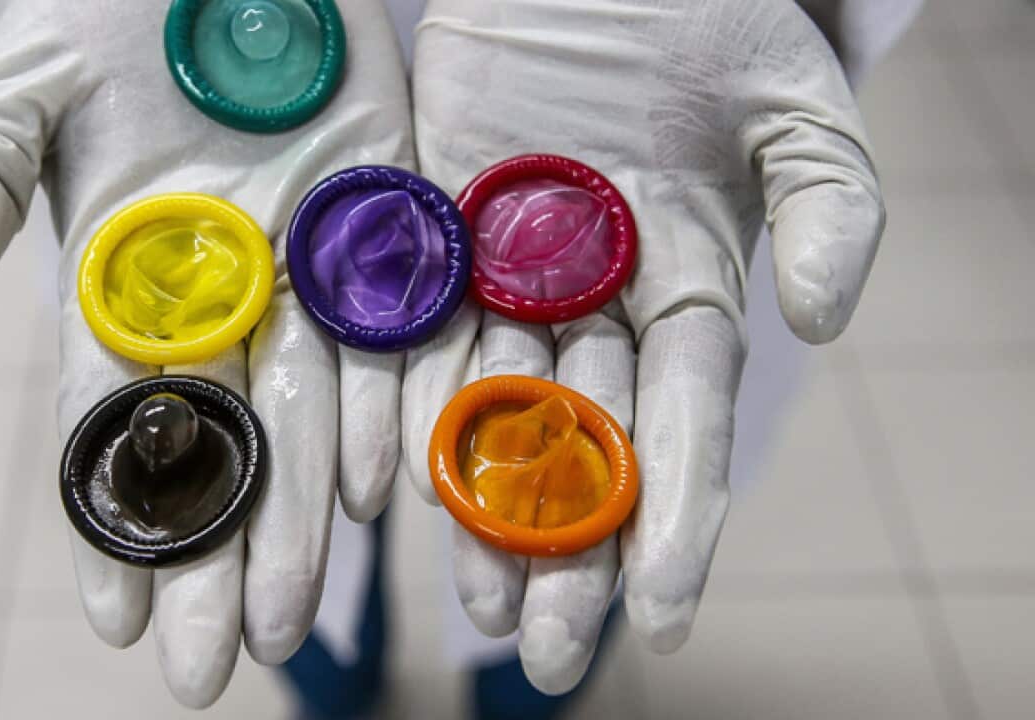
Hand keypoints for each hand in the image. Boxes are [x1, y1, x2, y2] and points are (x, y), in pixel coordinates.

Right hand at [0, 0, 409, 706]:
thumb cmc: (109, 12)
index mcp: (135, 284)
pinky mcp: (393, 223)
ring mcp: (314, 269)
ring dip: (301, 520)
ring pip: (314, 417)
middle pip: (225, 448)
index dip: (113, 525)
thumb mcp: (24, 84)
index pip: (116, 427)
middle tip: (213, 664)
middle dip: (217, 556)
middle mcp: (229, 300)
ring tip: (287, 618)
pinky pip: (399, 334)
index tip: (119, 624)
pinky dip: (389, 407)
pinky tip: (377, 492)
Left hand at [399, 0, 883, 693]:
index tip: (666, 614)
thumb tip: (826, 322)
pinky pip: (410, 328)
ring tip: (476, 599)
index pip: (685, 419)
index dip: (679, 516)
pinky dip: (400, 403)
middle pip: (581, 440)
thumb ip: (832, 209)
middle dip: (568, 546)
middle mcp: (594, 300)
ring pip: (490, 406)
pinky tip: (391, 484)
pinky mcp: (430, 228)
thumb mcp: (795, 106)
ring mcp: (506, 271)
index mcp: (689, 284)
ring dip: (481, 503)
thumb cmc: (717, 16)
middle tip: (547, 649)